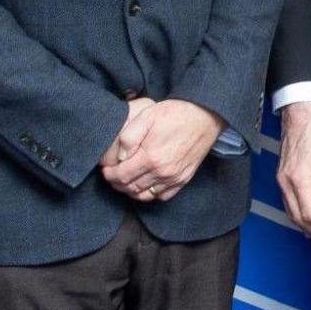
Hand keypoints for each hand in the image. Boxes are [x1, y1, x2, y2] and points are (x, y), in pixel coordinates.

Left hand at [100, 98, 223, 202]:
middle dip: (117, 184)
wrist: (204, 116)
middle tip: (112, 176)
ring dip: (131, 191)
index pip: (122, 176)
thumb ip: (129, 136)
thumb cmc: (175, 113)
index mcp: (150, 157)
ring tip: (125, 182)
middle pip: (132, 188)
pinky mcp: (183, 179)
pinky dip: (151, 194)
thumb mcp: (147, 115)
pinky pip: (163, 196)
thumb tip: (121, 156)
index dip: (110, 175)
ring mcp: (174, 177)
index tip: (106, 170)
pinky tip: (146, 184)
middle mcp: (162, 172)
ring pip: (146, 195)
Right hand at [274, 102, 310, 246]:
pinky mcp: (282, 178)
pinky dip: (298, 216)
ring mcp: (282, 181)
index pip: (309, 212)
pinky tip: (305, 220)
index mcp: (299, 179)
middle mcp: (286, 183)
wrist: (298, 117)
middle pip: (298, 216)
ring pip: (291, 212)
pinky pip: (288, 203)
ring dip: (305, 227)